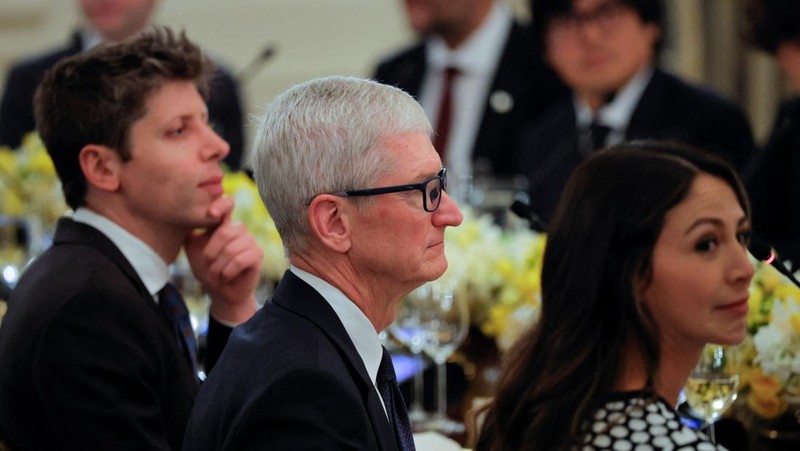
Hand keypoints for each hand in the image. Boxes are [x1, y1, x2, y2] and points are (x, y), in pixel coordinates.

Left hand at [184, 195, 262, 324]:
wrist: (221, 292)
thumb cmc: (207, 269)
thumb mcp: (193, 249)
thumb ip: (189, 232)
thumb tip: (178, 215)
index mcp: (223, 224)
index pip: (227, 203)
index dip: (221, 204)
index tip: (211, 213)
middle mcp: (239, 229)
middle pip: (225, 232)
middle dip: (211, 253)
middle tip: (207, 265)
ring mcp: (250, 240)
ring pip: (231, 249)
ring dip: (218, 267)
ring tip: (215, 275)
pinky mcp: (258, 254)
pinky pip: (240, 260)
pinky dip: (227, 272)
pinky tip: (226, 277)